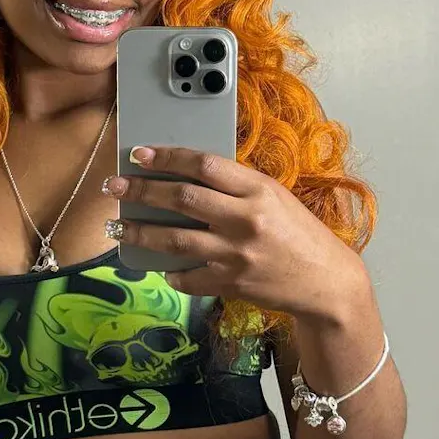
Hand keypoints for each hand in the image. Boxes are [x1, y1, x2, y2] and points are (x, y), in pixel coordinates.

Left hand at [102, 146, 366, 319]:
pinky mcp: (231, 284)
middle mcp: (245, 219)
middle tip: (113, 187)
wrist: (326, 282)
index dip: (167, 157)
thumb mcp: (274, 198)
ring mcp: (236, 254)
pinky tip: (160, 269)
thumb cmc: (299, 235)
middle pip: (181, 199)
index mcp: (258, 190)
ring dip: (139, 233)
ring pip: (174, 240)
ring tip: (117, 227)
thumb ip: (236, 188)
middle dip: (141, 191)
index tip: (139, 154)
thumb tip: (188, 176)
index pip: (204, 165)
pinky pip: (188, 278)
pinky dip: (171, 274)